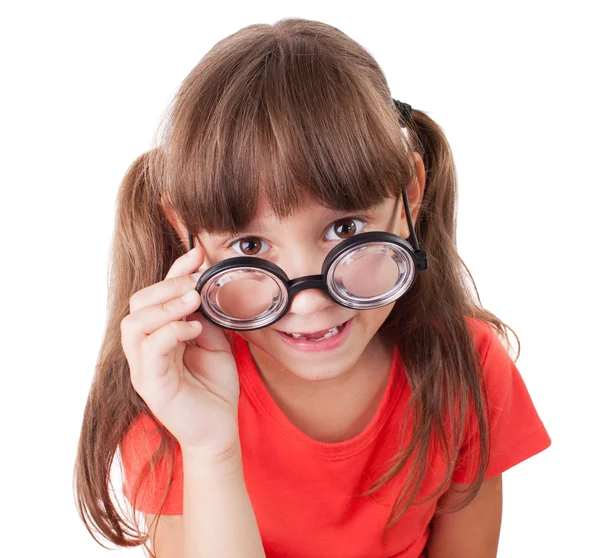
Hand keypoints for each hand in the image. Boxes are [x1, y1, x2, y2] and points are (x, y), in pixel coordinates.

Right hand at [120, 246, 239, 457]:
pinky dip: (171, 332)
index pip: (155, 296)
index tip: (198, 253)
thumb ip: (204, 315)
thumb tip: (204, 285)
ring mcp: (144, 367)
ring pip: (134, 324)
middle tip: (197, 283)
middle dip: (169, 286)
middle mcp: (145, 349)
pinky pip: (150, 349)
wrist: (219, 429)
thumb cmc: (214, 386)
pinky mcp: (150, 384)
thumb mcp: (214, 340)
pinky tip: (194, 330)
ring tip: (194, 302)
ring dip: (166, 306)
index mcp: (158, 336)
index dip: (174, 272)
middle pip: (138, 304)